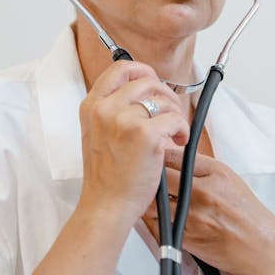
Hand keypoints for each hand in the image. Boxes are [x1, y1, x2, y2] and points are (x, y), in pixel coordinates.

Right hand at [78, 62, 189, 221]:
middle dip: (166, 95)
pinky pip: (176, 119)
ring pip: (165, 99)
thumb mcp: (97, 134)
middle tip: (170, 113)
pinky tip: (177, 143)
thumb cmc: (107, 177)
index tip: (154, 81)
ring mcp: (125, 120)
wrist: (106, 205)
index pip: (120, 69)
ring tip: (173, 134)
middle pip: (148, 80)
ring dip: (176, 114)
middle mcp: (106, 109)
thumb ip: (113, 110)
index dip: (143, 70)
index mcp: (92, 106)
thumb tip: (142, 92)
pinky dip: (182, 131)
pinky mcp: (146, 135)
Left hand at [142, 148, 274, 274]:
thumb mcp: (229, 178)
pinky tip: (160, 219)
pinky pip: (159, 226)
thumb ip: (201, 167)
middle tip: (147, 181)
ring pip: (154, 204)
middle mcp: (203, 193)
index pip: (173, 157)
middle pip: (161, 179)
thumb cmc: (246, 212)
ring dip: (150, 202)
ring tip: (152, 201)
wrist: (260, 245)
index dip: (159, 158)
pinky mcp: (187, 238)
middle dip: (151, 179)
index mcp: (215, 173)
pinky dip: (155, 222)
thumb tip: (173, 157)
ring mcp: (194, 217)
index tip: (153, 160)